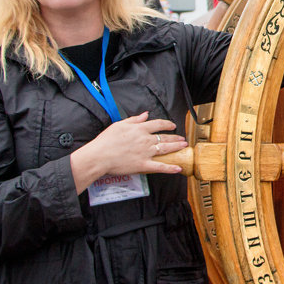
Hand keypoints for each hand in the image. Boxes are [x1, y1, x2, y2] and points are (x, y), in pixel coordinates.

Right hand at [69, 112, 188, 191]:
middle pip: (165, 137)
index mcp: (139, 129)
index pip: (158, 124)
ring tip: (184, 146)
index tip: (172, 125)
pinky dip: (170, 168)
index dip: (167, 124)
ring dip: (176, 147)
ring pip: (166, 149)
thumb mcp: (119, 125)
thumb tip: (145, 114)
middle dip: (175, 137)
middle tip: (182, 139)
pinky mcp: (143, 165)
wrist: (99, 156)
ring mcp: (146, 153)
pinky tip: (178, 168)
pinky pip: (160, 167)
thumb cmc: (106, 140)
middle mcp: (145, 140)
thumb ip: (134, 119)